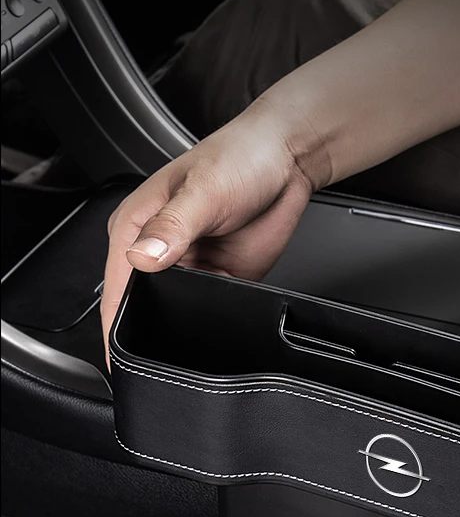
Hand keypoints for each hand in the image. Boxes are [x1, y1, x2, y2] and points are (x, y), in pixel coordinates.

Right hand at [101, 99, 325, 360]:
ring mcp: (192, 266)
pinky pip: (213, 309)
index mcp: (137, 227)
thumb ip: (173, 227)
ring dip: (186, 326)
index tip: (118, 357)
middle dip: (151, 330)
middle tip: (161, 355)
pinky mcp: (222, 277)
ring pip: (178, 312)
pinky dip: (216, 318)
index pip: (117, 287)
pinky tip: (222, 320)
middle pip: (144, 305)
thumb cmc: (238, 158)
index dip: (115, 325)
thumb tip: (143, 256)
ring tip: (194, 338)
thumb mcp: (203, 192)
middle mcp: (160, 250)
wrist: (286, 160)